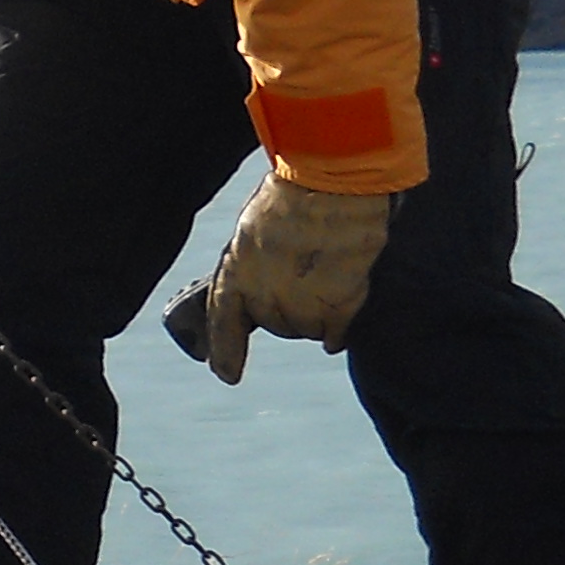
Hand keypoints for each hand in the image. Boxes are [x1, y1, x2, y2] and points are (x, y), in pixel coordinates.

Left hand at [200, 175, 391, 383]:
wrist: (330, 189)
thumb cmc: (293, 197)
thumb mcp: (256, 228)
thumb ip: (259, 262)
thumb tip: (272, 287)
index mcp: (235, 275)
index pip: (223, 323)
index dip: (225, 351)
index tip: (228, 374)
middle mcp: (263, 301)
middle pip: (275, 322)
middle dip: (286, 304)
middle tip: (302, 270)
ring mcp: (300, 310)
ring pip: (307, 328)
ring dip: (317, 309)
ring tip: (325, 268)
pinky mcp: (337, 312)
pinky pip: (337, 332)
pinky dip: (340, 327)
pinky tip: (341, 311)